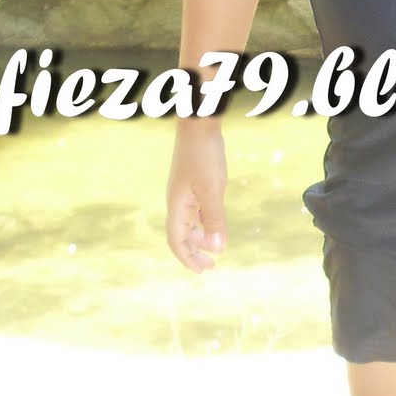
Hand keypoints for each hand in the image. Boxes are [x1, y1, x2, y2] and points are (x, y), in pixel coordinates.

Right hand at [166, 126, 227, 272]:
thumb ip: (215, 218)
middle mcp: (177, 202)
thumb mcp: (212, 189)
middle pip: (182, 235)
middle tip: (211, 267)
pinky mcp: (193, 184)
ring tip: (216, 250)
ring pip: (189, 224)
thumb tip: (218, 248)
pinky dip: (204, 223)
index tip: (203, 271)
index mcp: (177, 206)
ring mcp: (184, 193)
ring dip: (200, 239)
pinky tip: (215, 225)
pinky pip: (196, 211)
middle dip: (194, 253)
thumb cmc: (204, 156)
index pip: (177, 241)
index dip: (187, 258)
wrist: (199, 125)